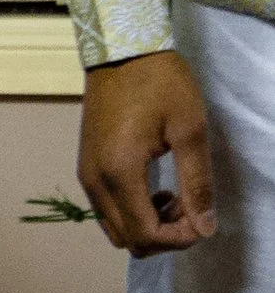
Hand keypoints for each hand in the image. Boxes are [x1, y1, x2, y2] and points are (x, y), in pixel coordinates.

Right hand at [78, 47, 215, 250]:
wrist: (121, 51)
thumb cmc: (159, 83)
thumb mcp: (189, 129)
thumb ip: (197, 182)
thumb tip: (205, 227)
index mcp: (120, 173)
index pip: (145, 234)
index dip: (178, 239)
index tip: (202, 220)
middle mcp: (96, 183)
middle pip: (128, 240)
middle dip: (164, 236)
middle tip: (190, 206)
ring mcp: (87, 177)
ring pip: (115, 230)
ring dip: (148, 225)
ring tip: (174, 197)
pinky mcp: (86, 169)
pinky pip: (107, 211)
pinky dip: (132, 213)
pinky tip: (154, 188)